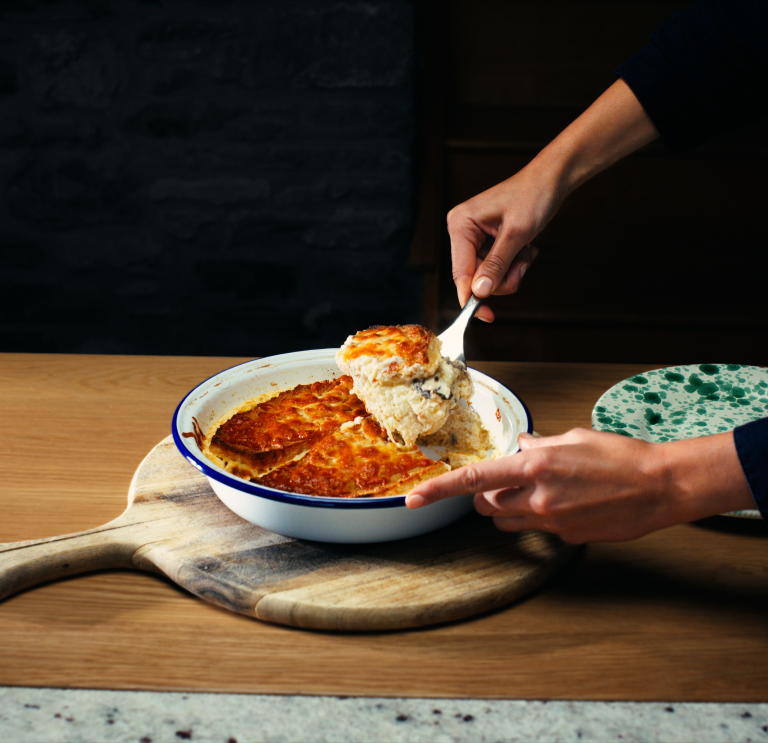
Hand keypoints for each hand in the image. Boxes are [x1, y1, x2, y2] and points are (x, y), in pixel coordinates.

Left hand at [406, 428, 753, 543]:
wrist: (661, 486)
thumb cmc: (621, 456)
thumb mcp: (574, 438)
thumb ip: (538, 445)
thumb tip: (520, 447)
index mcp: (535, 467)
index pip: (473, 480)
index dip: (439, 491)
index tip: (414, 500)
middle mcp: (538, 497)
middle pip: (485, 505)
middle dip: (485, 494)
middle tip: (505, 480)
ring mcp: (553, 521)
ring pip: (506, 521)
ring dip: (507, 507)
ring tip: (537, 490)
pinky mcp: (568, 537)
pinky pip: (537, 529)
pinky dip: (538, 516)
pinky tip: (566, 502)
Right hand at [447, 165, 556, 321]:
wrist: (552, 180)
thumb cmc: (533, 196)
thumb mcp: (516, 234)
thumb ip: (496, 265)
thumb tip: (479, 292)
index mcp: (460, 224)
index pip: (461, 271)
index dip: (471, 296)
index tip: (484, 316)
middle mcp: (463, 232)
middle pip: (476, 277)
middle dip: (502, 277)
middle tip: (522, 265)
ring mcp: (476, 238)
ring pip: (490, 276)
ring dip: (512, 270)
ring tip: (526, 251)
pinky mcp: (489, 242)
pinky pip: (499, 268)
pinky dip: (516, 263)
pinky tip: (525, 247)